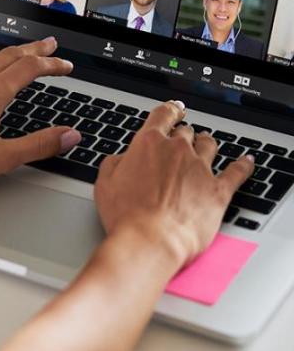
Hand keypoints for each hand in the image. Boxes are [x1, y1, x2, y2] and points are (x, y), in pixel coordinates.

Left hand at [0, 37, 79, 199]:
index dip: (52, 64)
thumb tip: (68, 136)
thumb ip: (40, 145)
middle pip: (11, 54)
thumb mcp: (2, 158)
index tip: (66, 65)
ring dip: (12, 52)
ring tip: (23, 53)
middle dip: (35, 49)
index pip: (30, 68)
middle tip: (51, 45)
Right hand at [94, 101, 254, 269]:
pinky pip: (237, 171)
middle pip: (186, 132)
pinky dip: (243, 165)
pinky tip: (246, 162)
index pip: (163, 115)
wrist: (150, 240)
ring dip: (206, 144)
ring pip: (209, 145)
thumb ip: (114, 163)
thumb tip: (121, 159)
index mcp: (149, 144)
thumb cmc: (126, 216)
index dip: (170, 110)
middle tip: (181, 141)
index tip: (174, 110)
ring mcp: (201, 169)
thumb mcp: (105, 184)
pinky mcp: (219, 190)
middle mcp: (178, 151)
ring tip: (206, 146)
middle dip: (183, 135)